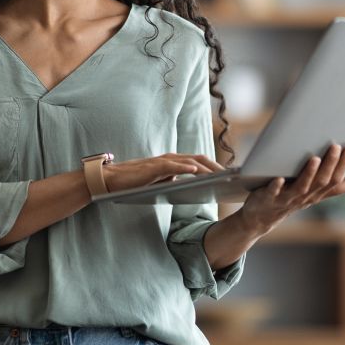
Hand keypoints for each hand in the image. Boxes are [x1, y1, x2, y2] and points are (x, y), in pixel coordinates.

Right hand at [102, 153, 225, 192]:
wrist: (112, 180)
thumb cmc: (135, 182)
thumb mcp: (160, 182)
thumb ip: (174, 180)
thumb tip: (190, 185)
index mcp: (174, 162)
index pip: (199, 162)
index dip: (215, 167)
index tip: (229, 176)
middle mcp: (171, 159)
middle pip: (200, 159)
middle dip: (217, 168)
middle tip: (232, 177)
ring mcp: (162, 162)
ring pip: (190, 161)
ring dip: (207, 168)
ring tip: (221, 176)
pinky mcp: (153, 168)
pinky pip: (172, 166)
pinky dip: (185, 167)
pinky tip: (196, 171)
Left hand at [239, 143, 344, 235]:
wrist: (261, 218)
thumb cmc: (288, 201)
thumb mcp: (312, 196)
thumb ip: (332, 190)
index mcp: (315, 195)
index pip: (334, 180)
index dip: (343, 166)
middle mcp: (303, 197)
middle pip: (320, 182)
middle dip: (329, 164)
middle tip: (335, 146)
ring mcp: (286, 199)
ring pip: (301, 187)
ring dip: (308, 174)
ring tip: (314, 158)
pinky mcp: (268, 198)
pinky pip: (273, 193)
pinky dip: (276, 186)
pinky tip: (279, 178)